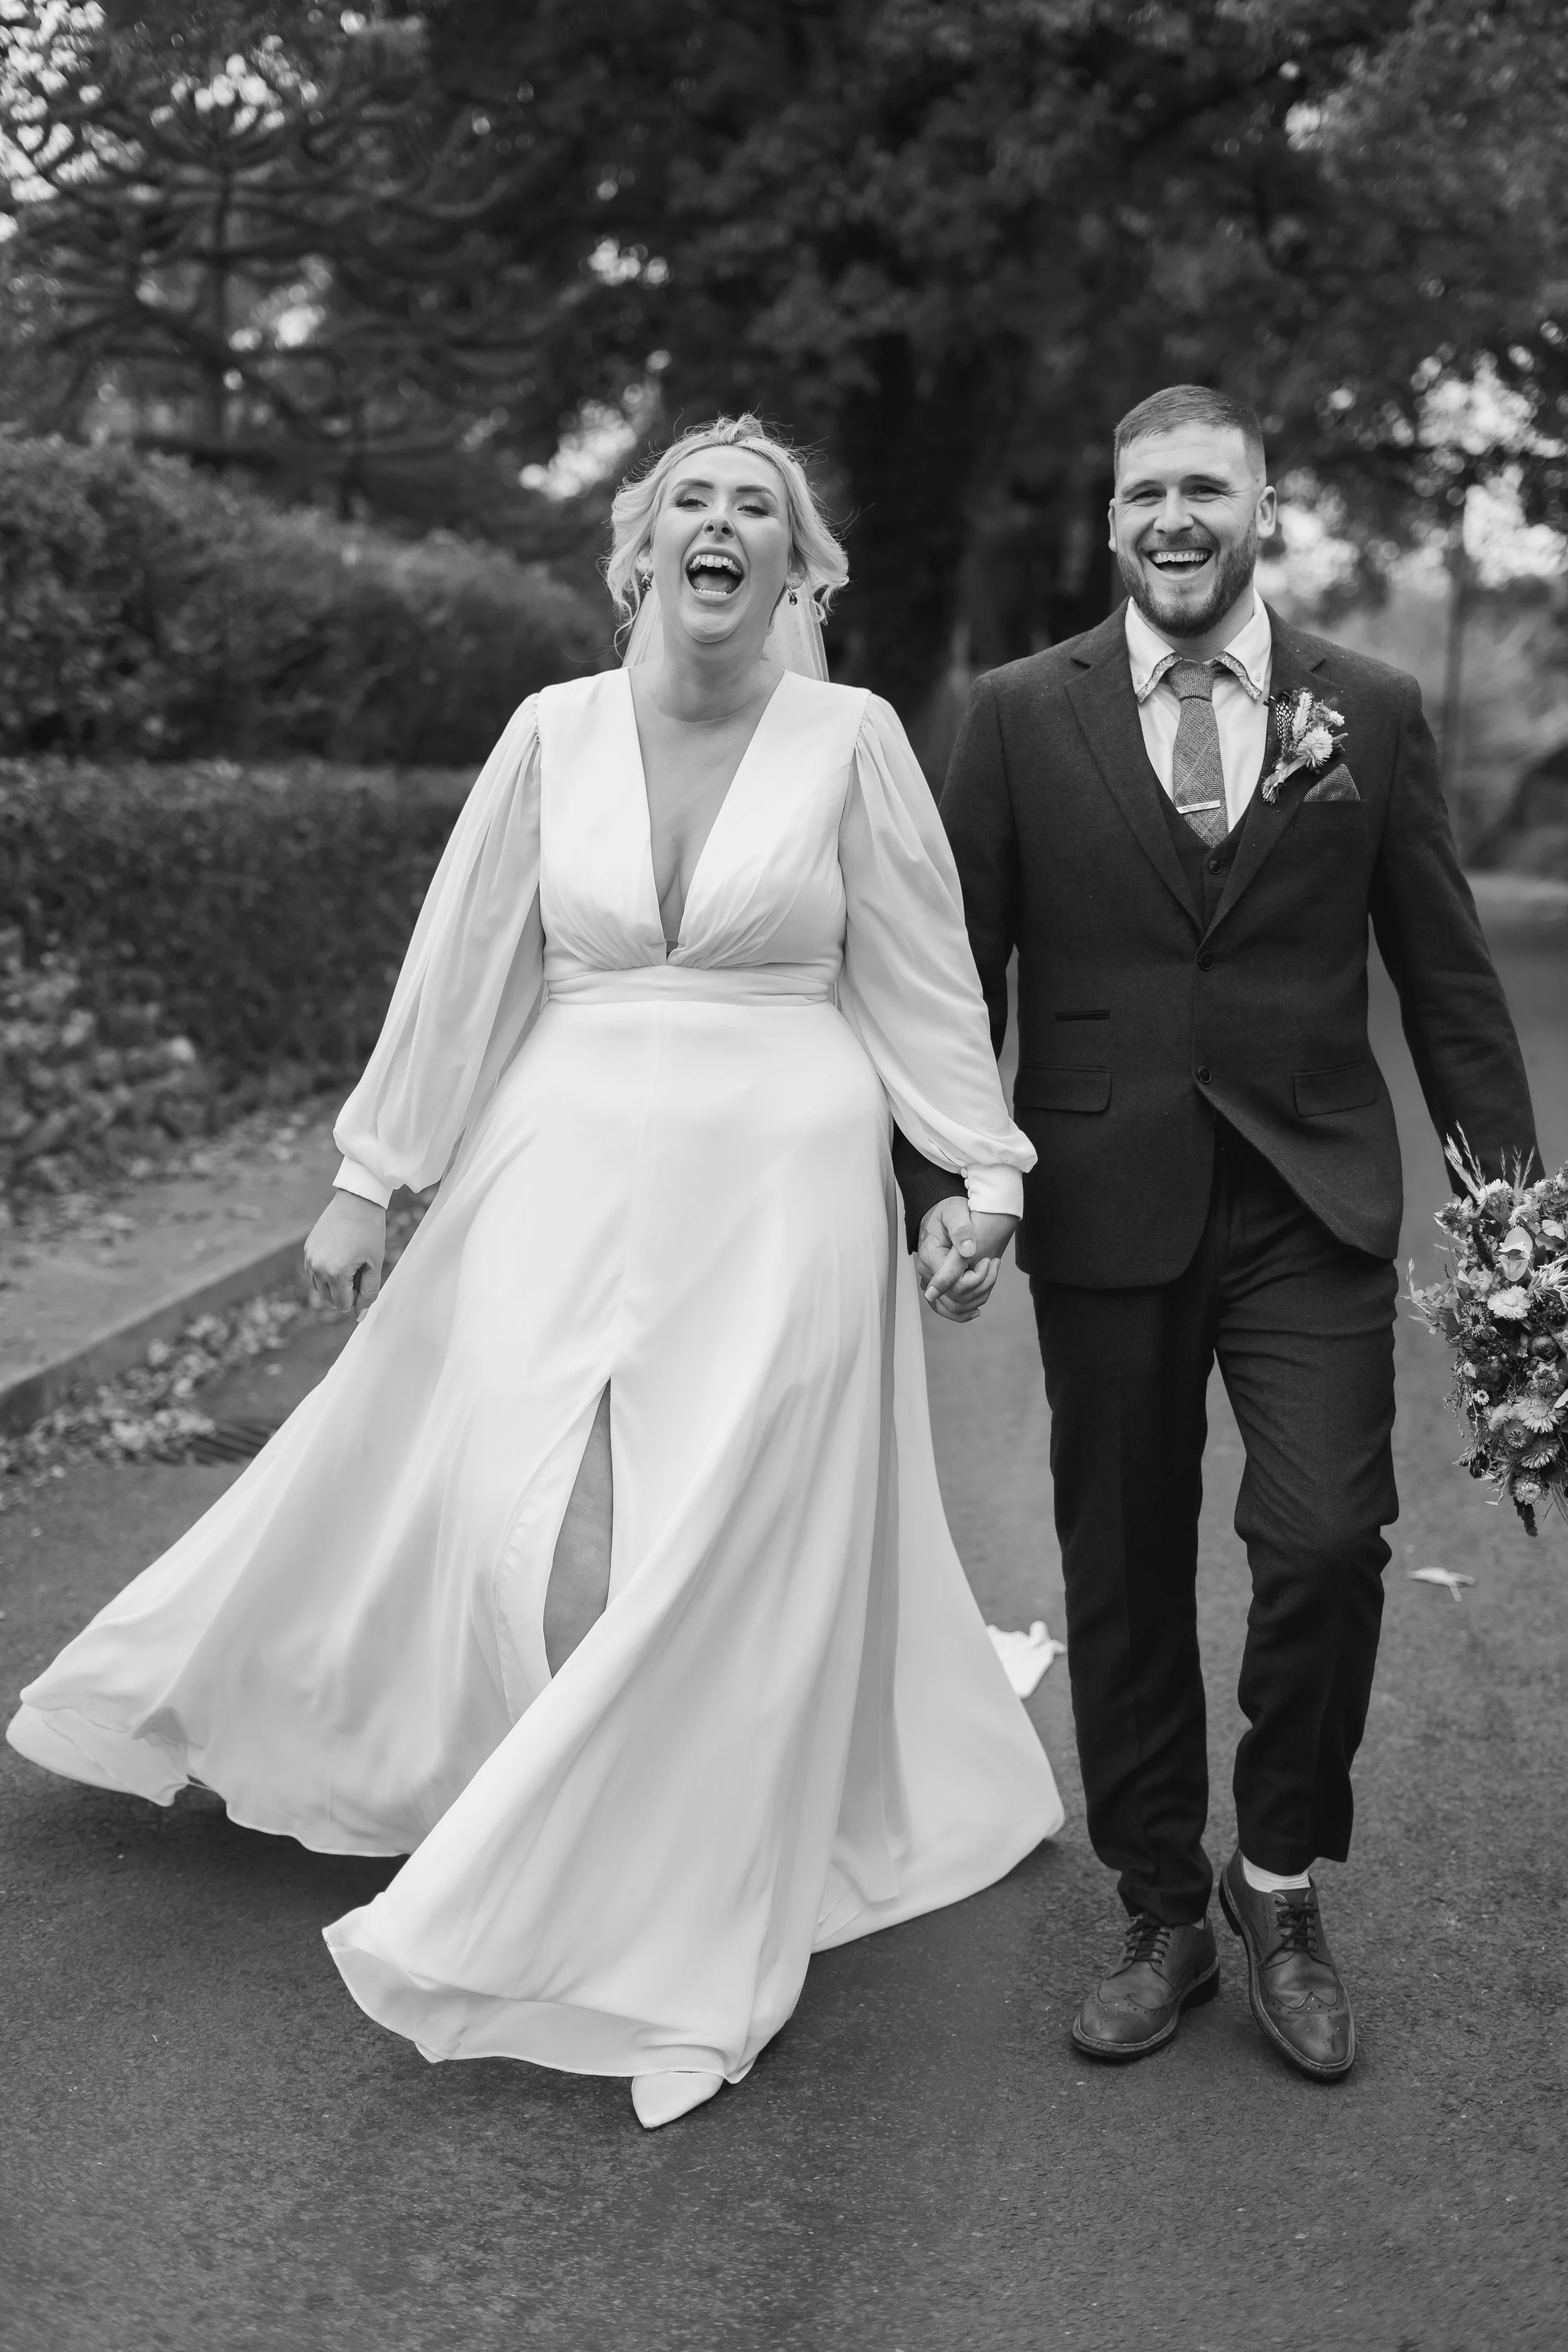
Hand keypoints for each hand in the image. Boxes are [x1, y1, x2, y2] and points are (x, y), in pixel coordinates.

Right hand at [304, 1191, 386, 1319]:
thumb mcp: (374, 1265)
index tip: (366, 1277)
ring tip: (350, 1261)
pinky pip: (313, 1274)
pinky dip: (325, 1273)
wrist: (357, 1201)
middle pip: (330, 1299)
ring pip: (320, 1288)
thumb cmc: (370, 1233)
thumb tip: (359, 1317)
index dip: (358, 1296)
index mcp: (335, 1273)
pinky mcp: (307, 1250)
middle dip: (346, 1291)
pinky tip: (339, 1258)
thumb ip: (369, 1293)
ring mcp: (309, 1258)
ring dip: (335, 1283)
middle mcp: (317, 1267)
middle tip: (359, 1268)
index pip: (343, 1304)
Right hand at [915, 1197, 1016, 1322]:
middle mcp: (927, 1273)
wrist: (946, 1215)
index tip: (989, 1260)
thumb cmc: (951, 1211)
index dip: (976, 1277)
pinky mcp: (939, 1286)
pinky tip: (976, 1310)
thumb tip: (968, 1251)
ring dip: (979, 1295)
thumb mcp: (956, 1212)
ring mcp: (931, 1282)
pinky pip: (947, 1308)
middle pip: (955, 1298)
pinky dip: (962, 1312)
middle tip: (994, 1262)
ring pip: (954, 1306)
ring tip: (991, 1271)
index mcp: (930, 1256)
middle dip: (982, 1285)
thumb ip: (961, 1230)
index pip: (953, 1283)